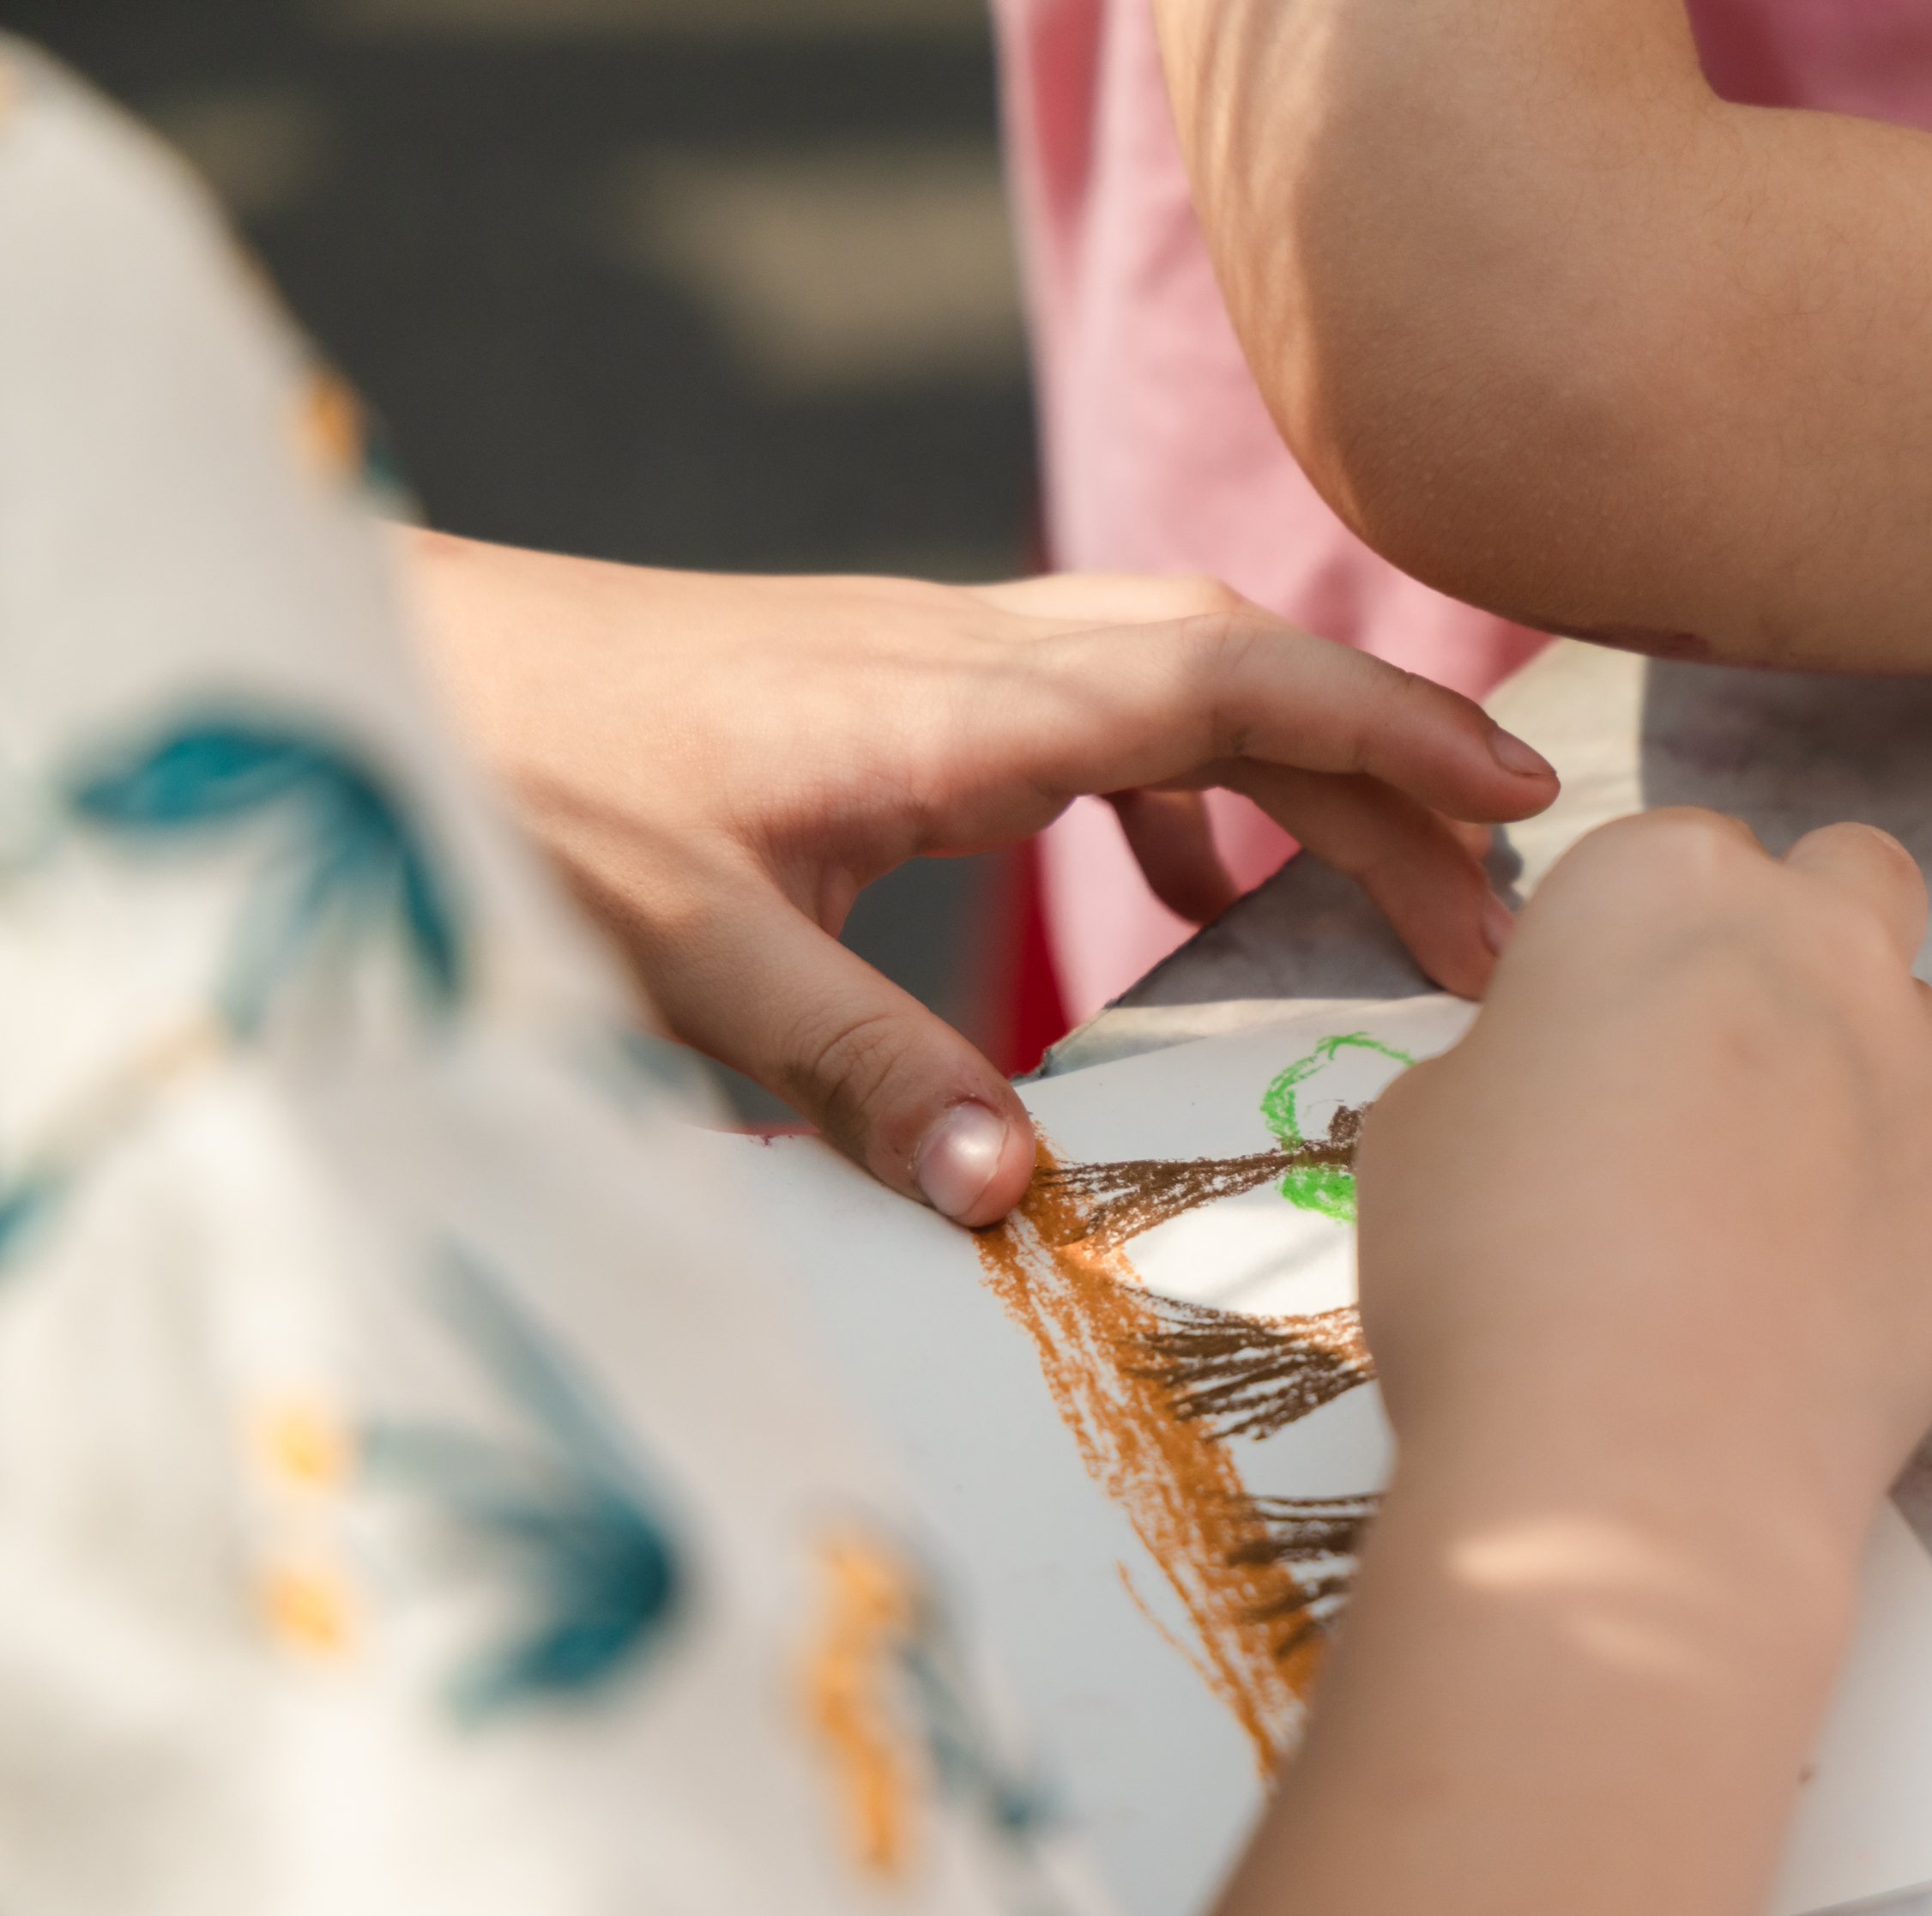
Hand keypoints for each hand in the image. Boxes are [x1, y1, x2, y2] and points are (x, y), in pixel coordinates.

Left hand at [400, 531, 1557, 1223]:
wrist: (372, 663)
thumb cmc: (511, 787)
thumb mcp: (677, 958)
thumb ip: (850, 1072)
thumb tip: (1021, 1204)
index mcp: (949, 711)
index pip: (1225, 684)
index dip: (1387, 733)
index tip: (1520, 802)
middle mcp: (961, 657)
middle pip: (1237, 669)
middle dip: (1388, 769)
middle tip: (1493, 908)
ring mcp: (926, 661)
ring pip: (1173, 676)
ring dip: (1298, 773)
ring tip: (1376, 906)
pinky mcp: (886, 691)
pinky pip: (1091, 712)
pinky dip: (1178, 792)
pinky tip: (1179, 899)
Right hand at [1356, 810, 1931, 1539]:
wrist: (1632, 1470)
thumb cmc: (1491, 1273)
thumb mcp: (1425, 1121)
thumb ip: (1524, 1054)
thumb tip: (1572, 1081)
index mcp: (1670, 888)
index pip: (1677, 856)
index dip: (1635, 947)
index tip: (1597, 1037)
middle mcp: (1828, 950)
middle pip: (1853, 880)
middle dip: (1804, 939)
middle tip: (1719, 1067)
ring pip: (1917, 1033)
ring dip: (1854, 1086)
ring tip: (1756, 1224)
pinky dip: (1888, 1237)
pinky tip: (1803, 1328)